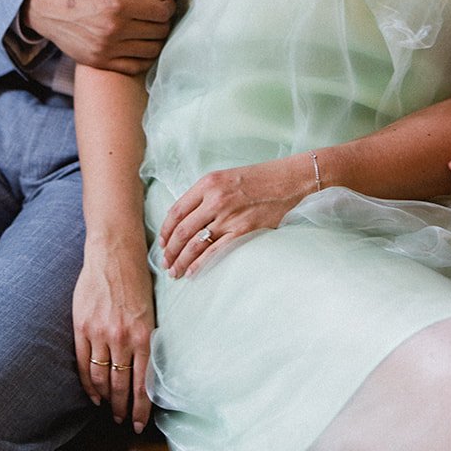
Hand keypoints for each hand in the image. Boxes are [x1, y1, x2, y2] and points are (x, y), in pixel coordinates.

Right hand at [23, 0, 174, 73]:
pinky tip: (143, 46)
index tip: (166, 2)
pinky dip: (145, 58)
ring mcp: (106, 49)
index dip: (169, 6)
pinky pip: (135, 66)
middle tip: (160, 16)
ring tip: (153, 30)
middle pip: (159, 32)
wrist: (48, 9)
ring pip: (151, 51)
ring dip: (158, 41)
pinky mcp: (100, 62)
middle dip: (165, 23)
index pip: (161, 12)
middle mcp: (113, 30)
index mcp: (117, 5)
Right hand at [73, 239, 155, 430]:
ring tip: (109, 410)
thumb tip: (147, 371)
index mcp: (144, 335)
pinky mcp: (82, 327)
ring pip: (101, 378)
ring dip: (106, 399)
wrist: (114, 253)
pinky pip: (82, 363)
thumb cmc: (136, 280)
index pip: (143, 383)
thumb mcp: (150, 311)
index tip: (139, 423)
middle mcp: (122, 338)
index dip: (141, 408)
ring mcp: (100, 333)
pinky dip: (87, 383)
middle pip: (121, 385)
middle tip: (123, 420)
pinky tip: (93, 394)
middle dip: (123, 408)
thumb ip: (146, 340)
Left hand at [159, 157, 314, 277]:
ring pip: (195, 244)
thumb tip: (187, 221)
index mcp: (208, 183)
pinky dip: (200, 264)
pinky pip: (215, 252)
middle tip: (165, 263)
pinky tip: (192, 272)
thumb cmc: (258, 179)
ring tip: (175, 271)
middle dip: (170, 250)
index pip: (176, 211)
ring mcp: (229, 216)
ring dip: (181, 261)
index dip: (165, 231)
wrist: (288, 180)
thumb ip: (205, 196)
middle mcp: (215, 199)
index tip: (162, 243)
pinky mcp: (244, 231)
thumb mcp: (225, 177)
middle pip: (182, 230)